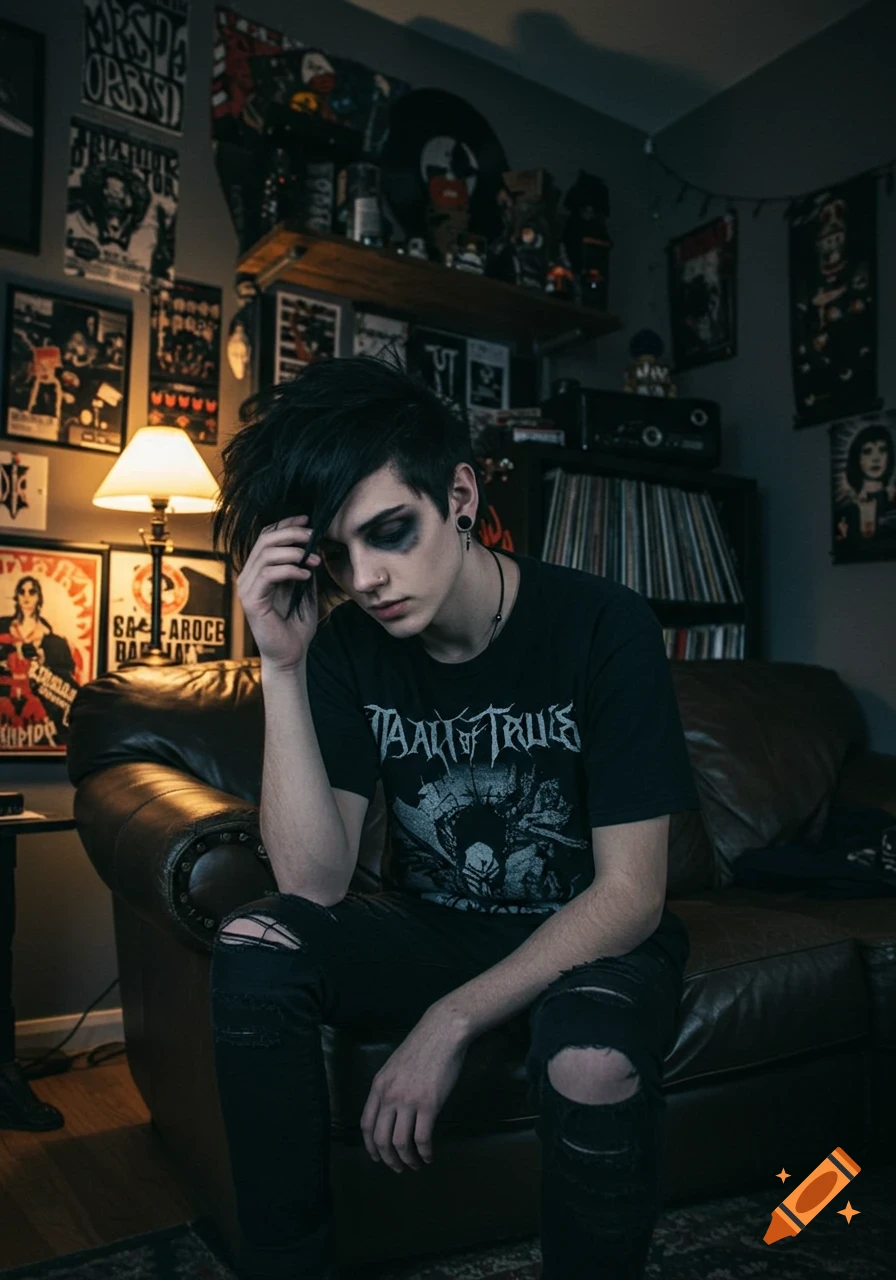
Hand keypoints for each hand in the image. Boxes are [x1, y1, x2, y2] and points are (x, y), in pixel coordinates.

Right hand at [237, 515, 321, 672]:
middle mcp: (248, 576)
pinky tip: (306, 575)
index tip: (307, 520)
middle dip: (291, 533)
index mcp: (258, 571)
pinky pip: (268, 574)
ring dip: (294, 552)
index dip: (285, 524)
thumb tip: (313, 544)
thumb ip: (304, 566)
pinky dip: (289, 570)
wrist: (291, 654)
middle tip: (313, 536)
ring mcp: (246, 588)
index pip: (266, 537)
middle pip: (265, 540)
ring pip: (266, 554)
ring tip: (314, 561)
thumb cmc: (296, 624)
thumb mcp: (304, 588)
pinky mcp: (251, 600)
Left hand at [360, 1006, 470, 1172]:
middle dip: (388, 1159)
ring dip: (407, 1160)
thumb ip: (390, 1088)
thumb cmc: (422, 1046)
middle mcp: (389, 1095)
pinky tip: (429, 1156)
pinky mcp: (429, 1104)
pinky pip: (422, 1138)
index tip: (378, 1156)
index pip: (367, 1124)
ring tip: (415, 1165)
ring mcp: (409, 1100)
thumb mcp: (395, 1065)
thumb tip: (391, 1112)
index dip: (371, 1146)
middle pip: (381, 1139)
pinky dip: (425, 1153)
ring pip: (400, 1143)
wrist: (442, 1031)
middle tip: (398, 1167)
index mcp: (379, 1085)